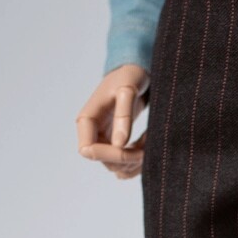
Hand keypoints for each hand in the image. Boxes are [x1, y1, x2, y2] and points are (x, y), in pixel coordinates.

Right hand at [76, 64, 149, 179]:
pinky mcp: (114, 143)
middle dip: (128, 160)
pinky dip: (137, 162)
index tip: (136, 151)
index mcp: (87, 119)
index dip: (112, 156)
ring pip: (115, 166)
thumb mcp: (128, 89)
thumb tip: (120, 143)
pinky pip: (122, 163)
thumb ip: (124, 114)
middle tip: (149, 148)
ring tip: (150, 144)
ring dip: (134, 162)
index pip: (89, 150)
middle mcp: (91, 132)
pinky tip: (147, 148)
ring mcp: (103, 139)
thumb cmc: (130, 75)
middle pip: (104, 161)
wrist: (135, 71)